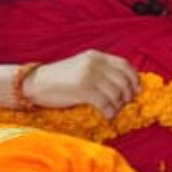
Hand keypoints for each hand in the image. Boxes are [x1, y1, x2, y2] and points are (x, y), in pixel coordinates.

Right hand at [24, 49, 140, 113]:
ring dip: (118, 105)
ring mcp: (88, 75)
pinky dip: (109, 112)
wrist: (35, 83)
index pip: (124, 65)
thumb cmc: (58, 79)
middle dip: (127, 95)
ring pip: (116, 93)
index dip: (133, 79)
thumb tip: (124, 86)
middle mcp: (94, 63)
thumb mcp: (82, 67)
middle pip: (123, 80)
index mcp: (96, 56)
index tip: (137, 90)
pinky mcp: (82, 89)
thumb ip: (100, 71)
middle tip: (124, 104)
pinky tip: (107, 115)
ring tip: (112, 110)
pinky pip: (105, 103)